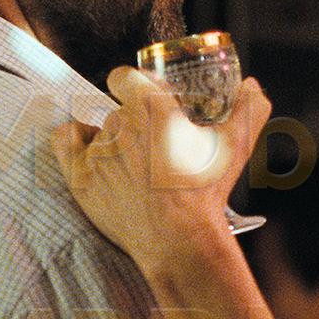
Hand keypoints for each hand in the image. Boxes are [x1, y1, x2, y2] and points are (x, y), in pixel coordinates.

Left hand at [50, 66, 269, 270]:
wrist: (179, 241)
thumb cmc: (207, 193)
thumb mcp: (236, 147)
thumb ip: (250, 110)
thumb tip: (253, 86)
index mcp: (151, 109)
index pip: (123, 77)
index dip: (134, 86)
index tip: (149, 101)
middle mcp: (119, 126)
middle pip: (117, 111)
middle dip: (134, 124)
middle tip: (154, 148)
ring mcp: (97, 153)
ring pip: (100, 132)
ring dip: (115, 142)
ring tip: (136, 168)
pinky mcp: (80, 178)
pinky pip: (66, 141)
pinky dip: (76, 140)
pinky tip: (92, 149)